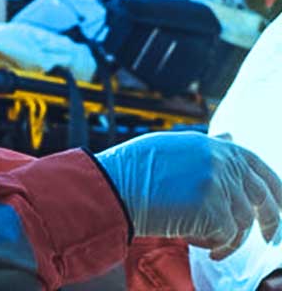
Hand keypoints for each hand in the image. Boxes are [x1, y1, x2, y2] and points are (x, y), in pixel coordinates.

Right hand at [97, 132, 281, 259]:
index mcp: (212, 145)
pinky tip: (200, 244)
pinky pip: (228, 236)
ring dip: (232, 239)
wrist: (118, 184)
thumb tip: (231, 137)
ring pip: (243, 221)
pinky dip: (218, 246)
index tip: (280, 205)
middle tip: (270, 239)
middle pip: (261, 195)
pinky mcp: (213, 208)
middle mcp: (220, 160)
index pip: (256, 164)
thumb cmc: (138, 168)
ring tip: (214, 246)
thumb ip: (207, 147)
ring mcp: (218, 183)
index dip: (274, 187)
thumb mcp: (175, 147)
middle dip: (271, 220)